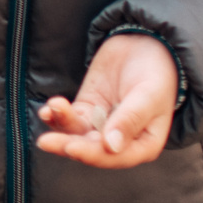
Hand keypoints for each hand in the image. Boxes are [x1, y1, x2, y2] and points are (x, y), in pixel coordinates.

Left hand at [36, 34, 177, 168]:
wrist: (148, 45)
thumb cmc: (157, 74)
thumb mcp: (148, 96)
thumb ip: (129, 120)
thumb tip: (111, 147)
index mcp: (143, 145)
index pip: (114, 157)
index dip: (92, 155)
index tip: (71, 147)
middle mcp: (121, 141)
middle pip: (90, 150)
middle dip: (67, 145)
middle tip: (45, 142)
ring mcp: (101, 125)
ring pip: (76, 135)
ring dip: (61, 126)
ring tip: (52, 108)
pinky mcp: (87, 109)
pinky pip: (69, 118)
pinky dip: (56, 115)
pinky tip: (48, 109)